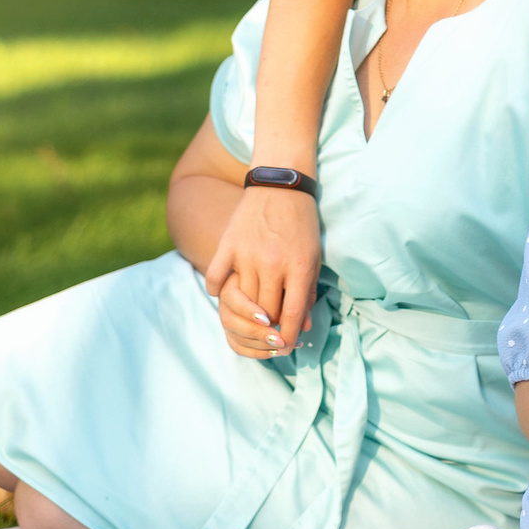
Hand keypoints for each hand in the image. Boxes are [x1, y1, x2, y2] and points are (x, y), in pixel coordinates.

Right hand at [202, 185, 320, 358]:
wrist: (280, 184)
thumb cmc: (302, 223)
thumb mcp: (314, 256)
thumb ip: (309, 292)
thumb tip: (301, 327)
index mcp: (299, 265)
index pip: (290, 314)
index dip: (287, 335)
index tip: (286, 344)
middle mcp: (272, 262)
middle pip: (265, 312)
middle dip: (269, 328)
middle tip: (270, 332)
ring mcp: (247, 254)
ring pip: (242, 301)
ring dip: (247, 314)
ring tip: (253, 316)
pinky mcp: (228, 245)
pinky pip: (214, 279)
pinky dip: (216, 291)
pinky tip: (224, 293)